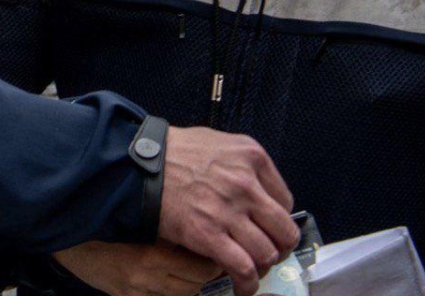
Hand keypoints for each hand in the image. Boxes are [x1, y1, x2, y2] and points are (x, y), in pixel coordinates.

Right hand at [53, 240, 219, 295]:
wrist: (70, 240)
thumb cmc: (105, 224)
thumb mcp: (139, 221)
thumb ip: (167, 230)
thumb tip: (199, 234)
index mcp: (152, 254)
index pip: (201, 267)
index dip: (214, 261)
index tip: (217, 252)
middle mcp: (148, 277)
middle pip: (196, 285)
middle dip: (207, 275)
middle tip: (210, 261)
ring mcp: (138, 292)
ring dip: (192, 286)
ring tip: (191, 271)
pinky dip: (173, 293)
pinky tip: (172, 282)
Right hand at [158, 127, 298, 295]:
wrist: (138, 165)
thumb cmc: (173, 152)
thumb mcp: (217, 143)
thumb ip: (242, 163)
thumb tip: (259, 188)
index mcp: (251, 157)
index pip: (286, 200)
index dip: (277, 219)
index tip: (269, 227)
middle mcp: (246, 183)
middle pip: (284, 230)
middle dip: (280, 247)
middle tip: (269, 252)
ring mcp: (228, 210)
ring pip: (267, 252)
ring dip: (263, 266)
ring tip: (253, 269)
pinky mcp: (209, 235)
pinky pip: (244, 268)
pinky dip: (248, 283)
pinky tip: (243, 286)